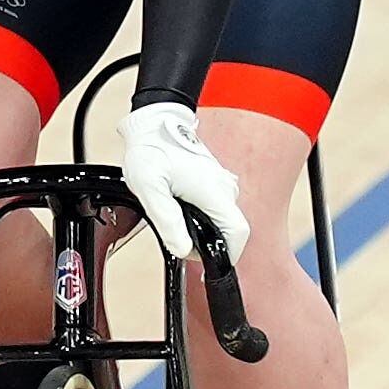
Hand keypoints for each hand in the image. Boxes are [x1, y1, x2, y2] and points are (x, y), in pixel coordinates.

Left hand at [119, 99, 247, 263]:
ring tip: (175, 221)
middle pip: (231, 231)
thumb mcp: (149, 188)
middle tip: (179, 240)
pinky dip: (203, 219)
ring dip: (205, 231)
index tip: (208, 264)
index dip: (227, 255)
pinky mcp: (217, 182)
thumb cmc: (151, 151)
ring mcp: (223, 184)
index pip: (239, 234)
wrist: (153, 124)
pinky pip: (218, 210)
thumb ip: (167, 221)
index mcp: (214, 192)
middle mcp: (225, 188)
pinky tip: (181, 210)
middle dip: (209, 245)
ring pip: (224, 221)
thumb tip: (184, 250)